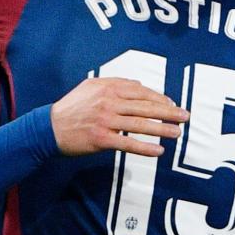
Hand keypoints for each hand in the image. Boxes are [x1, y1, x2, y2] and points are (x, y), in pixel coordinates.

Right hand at [51, 78, 188, 157]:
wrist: (48, 127)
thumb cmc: (72, 107)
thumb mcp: (91, 86)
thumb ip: (115, 83)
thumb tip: (139, 85)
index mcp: (108, 87)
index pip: (141, 92)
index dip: (160, 98)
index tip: (173, 104)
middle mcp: (108, 102)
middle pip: (146, 107)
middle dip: (169, 112)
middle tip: (185, 116)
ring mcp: (105, 121)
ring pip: (140, 125)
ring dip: (162, 130)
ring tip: (177, 133)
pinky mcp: (101, 139)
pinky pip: (128, 144)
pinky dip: (145, 148)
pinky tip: (159, 151)